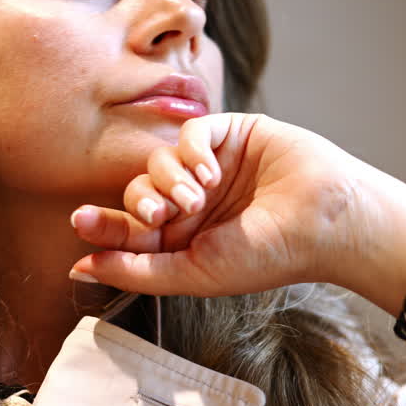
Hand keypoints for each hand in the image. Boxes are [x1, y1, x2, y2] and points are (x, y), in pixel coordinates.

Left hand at [69, 113, 405, 313]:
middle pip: (138, 192)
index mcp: (184, 241)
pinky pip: (190, 133)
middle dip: (142, 203)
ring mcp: (211, 168)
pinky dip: (191, 150)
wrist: (325, 222)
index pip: (130, 230)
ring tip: (197, 198)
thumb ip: (138, 271)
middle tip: (161, 217)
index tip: (81, 221)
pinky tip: (211, 172)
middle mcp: (193, 204)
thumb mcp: (195, 273)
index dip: (104, 225)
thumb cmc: (268, 256)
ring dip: (169, 179)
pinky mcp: (231, 135)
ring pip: (158, 160)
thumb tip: (80, 267)